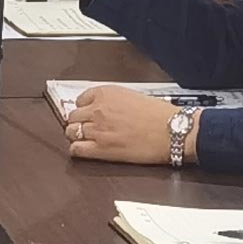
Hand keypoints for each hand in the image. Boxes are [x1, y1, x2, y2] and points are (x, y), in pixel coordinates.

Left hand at [60, 83, 178, 163]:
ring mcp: (97, 129)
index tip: (89, 114)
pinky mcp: (102, 148)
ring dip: (77, 136)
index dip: (85, 109)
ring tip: (88, 140)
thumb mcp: (132, 96)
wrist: (172, 131)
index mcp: (105, 93)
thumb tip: (104, 108)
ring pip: (71, 132)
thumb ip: (113, 101)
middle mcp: (97, 109)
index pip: (80, 100)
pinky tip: (86, 150)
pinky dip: (78, 149)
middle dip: (79, 122)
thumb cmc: (160, 115)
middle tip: (89, 128)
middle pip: (73, 117)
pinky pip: (76, 149)